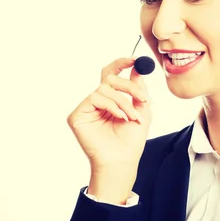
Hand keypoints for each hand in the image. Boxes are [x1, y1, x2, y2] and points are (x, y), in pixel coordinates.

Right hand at [66, 57, 152, 173]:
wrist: (122, 160)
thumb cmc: (130, 141)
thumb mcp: (141, 111)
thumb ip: (138, 90)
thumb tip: (137, 69)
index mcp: (110, 99)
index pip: (112, 75)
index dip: (121, 64)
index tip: (135, 60)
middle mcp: (96, 101)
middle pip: (109, 78)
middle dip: (128, 85)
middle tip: (142, 97)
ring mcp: (86, 108)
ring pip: (104, 88)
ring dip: (123, 101)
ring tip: (131, 117)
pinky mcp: (77, 115)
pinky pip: (94, 97)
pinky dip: (111, 106)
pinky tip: (119, 118)